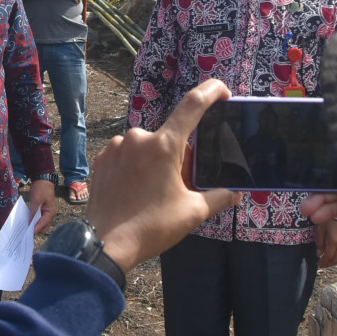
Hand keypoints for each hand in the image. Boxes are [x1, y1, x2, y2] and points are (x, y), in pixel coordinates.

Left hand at [28, 179, 57, 235]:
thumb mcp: (36, 200)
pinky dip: (35, 221)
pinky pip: (40, 219)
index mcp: (51, 212)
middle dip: (36, 230)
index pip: (43, 224)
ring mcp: (48, 212)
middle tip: (26, 233)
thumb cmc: (41, 189)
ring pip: (42, 224)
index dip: (36, 229)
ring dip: (35, 226)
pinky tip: (28, 222)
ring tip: (27, 229)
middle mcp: (51, 214)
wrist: (43, 179)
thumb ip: (33, 212)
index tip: (29, 234)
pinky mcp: (44, 210)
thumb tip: (30, 222)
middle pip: (44, 226)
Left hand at [87, 79, 241, 272]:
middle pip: (169, 137)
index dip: (210, 92)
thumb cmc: (151, 227)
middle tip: (179, 185)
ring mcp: (116, 146)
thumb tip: (234, 193)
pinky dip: (135, 167)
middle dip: (178, 156)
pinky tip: (134, 191)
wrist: (106, 244)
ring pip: (146, 147)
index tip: (222, 91)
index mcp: (164, 145)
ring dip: (155, 162)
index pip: (193, 105)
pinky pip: (126, 155)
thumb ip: (218, 197)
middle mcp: (138, 137)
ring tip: (153, 193)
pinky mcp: (102, 158)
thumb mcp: (192, 212)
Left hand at [316, 219, 336, 267]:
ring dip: (334, 262)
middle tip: (322, 266)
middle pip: (336, 259)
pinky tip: (333, 256)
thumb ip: (319, 242)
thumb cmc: (328, 219)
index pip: (329, 256)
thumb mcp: (320, 229)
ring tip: (327, 263)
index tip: (318, 265)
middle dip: (329, 264)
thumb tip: (318, 254)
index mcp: (334, 241)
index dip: (323, 262)